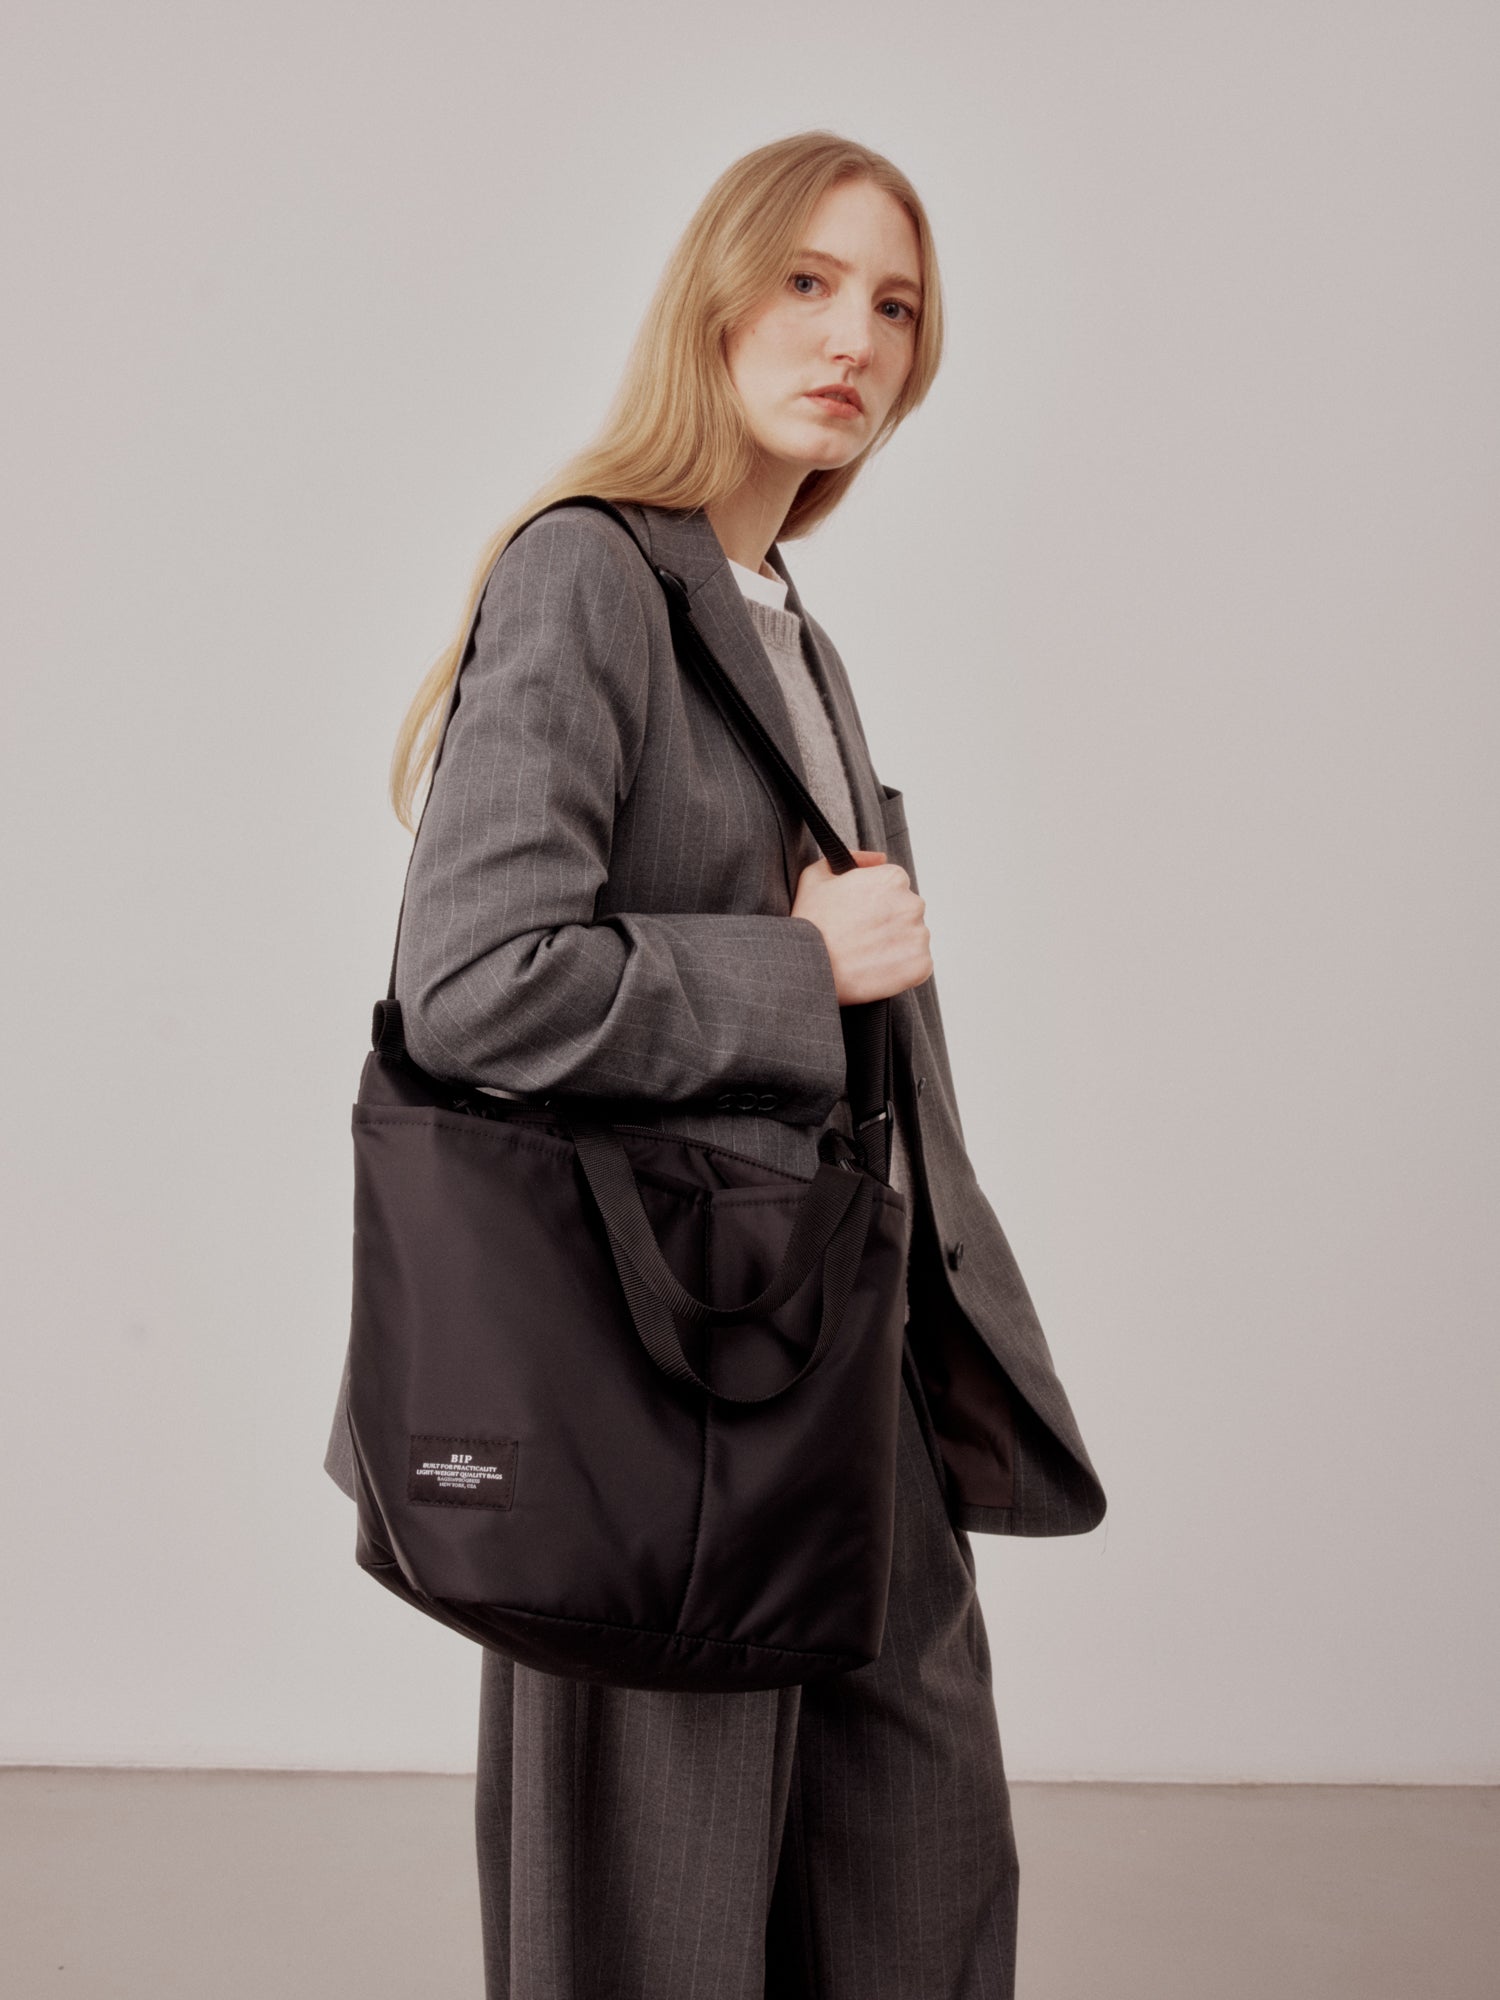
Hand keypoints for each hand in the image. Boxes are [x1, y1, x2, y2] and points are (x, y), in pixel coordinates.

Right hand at [791, 849, 932, 1004]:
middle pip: (906, 912)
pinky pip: (917, 965)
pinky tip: (876, 970)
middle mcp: (912, 904)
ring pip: (912, 939)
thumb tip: (879, 859)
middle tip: (860, 938)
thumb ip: (853, 858)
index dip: (875, 903)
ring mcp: (919, 936)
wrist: (810, 967)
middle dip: (888, 923)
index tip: (860, 917)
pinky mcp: (921, 965)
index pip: (895, 888)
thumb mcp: (818, 876)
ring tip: (866, 956)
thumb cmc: (810, 924)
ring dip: (895, 946)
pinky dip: (901, 969)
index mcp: (893, 879)